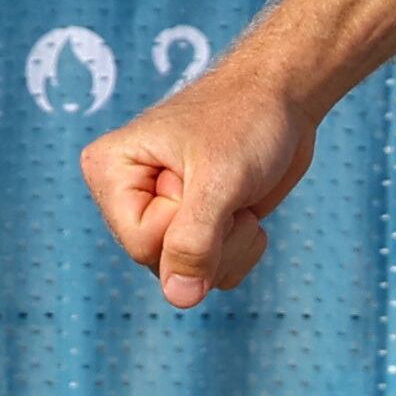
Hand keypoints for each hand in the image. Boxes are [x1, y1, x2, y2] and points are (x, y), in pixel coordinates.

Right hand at [80, 53, 318, 306]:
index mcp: (111, 171)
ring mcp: (160, 215)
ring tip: (238, 196)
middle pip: (162, 265)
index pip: (141, 244)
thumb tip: (179, 298)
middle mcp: (127, 197)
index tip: (202, 177)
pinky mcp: (193, 228)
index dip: (186, 224)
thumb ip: (194, 241)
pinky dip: (241, 250)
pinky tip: (245, 210)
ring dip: (232, 245)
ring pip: (190, 277)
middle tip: (228, 188)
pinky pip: (212, 275)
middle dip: (213, 239)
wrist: (284, 98)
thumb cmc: (246, 119)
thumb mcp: (220, 179)